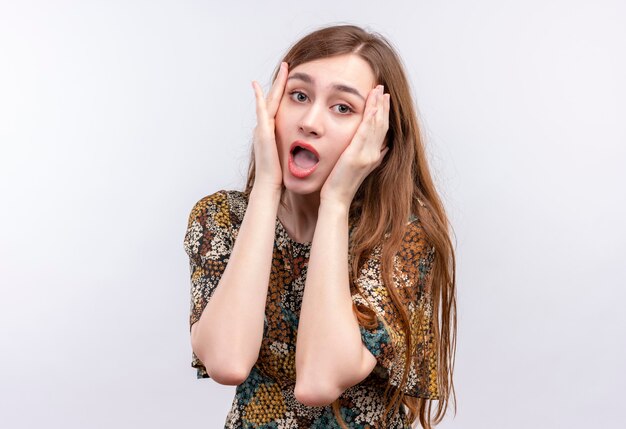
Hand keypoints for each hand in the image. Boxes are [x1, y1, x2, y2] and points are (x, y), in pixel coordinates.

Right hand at [251, 62, 288, 191]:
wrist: (270, 185)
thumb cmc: (281, 174)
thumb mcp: (290, 154)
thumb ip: (295, 145)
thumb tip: (308, 143)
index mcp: (273, 131)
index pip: (280, 106)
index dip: (285, 92)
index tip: (292, 77)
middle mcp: (266, 127)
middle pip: (274, 99)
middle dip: (280, 82)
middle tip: (286, 65)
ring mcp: (263, 128)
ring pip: (269, 100)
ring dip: (275, 84)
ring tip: (282, 69)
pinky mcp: (263, 133)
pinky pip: (261, 111)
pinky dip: (259, 98)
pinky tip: (259, 87)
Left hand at [320, 85, 390, 206]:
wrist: (336, 199)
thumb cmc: (341, 185)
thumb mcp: (360, 169)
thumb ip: (372, 157)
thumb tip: (383, 148)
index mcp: (374, 156)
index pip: (382, 130)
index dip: (384, 113)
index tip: (384, 99)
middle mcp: (374, 154)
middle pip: (382, 124)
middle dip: (383, 105)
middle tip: (382, 88)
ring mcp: (367, 155)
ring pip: (376, 125)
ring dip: (378, 106)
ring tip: (378, 90)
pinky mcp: (356, 155)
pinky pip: (366, 132)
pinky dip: (370, 118)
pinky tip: (372, 106)